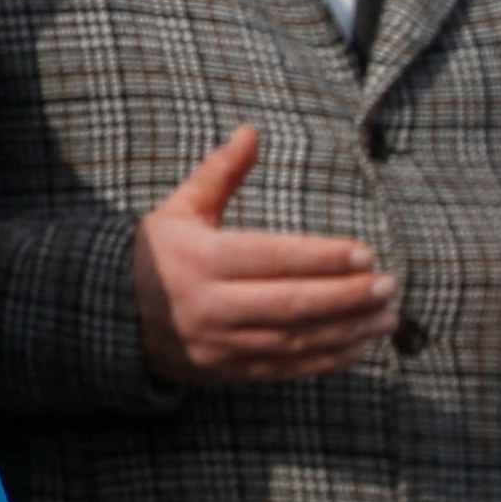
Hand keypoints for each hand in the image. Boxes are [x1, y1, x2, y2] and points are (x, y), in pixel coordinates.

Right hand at [130, 125, 401, 386]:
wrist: (111, 314)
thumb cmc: (157, 253)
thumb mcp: (180, 209)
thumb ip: (220, 174)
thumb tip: (252, 131)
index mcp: (201, 259)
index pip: (274, 258)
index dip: (323, 258)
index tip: (366, 254)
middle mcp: (210, 305)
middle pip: (292, 303)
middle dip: (347, 296)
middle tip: (389, 286)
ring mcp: (219, 343)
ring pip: (294, 339)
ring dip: (347, 330)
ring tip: (386, 317)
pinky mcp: (226, 370)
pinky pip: (284, 367)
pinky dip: (325, 360)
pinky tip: (358, 347)